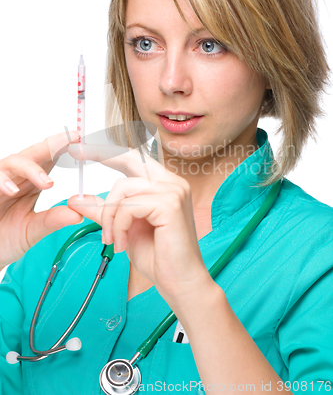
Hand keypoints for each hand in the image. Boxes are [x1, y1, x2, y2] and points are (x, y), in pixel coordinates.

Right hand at [0, 130, 83, 268]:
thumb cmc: (5, 237)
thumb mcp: (33, 230)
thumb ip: (52, 220)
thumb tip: (79, 213)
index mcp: (31, 182)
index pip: (48, 159)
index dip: (62, 148)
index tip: (79, 140)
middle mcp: (16, 177)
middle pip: (32, 154)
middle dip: (51, 146)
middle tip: (68, 142)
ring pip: (12, 162)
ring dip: (31, 169)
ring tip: (47, 183)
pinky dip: (2, 181)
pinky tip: (12, 190)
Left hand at [66, 143, 210, 303]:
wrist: (180, 283)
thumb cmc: (158, 257)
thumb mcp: (122, 228)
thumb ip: (104, 211)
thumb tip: (76, 198)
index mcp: (164, 185)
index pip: (134, 158)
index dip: (107, 151)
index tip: (81, 149)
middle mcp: (172, 182)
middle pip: (130, 158)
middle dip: (100, 154)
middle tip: (74, 154)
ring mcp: (174, 190)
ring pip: (123, 187)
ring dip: (108, 215)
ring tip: (111, 239)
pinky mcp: (170, 203)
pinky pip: (128, 206)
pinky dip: (118, 225)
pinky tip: (123, 243)